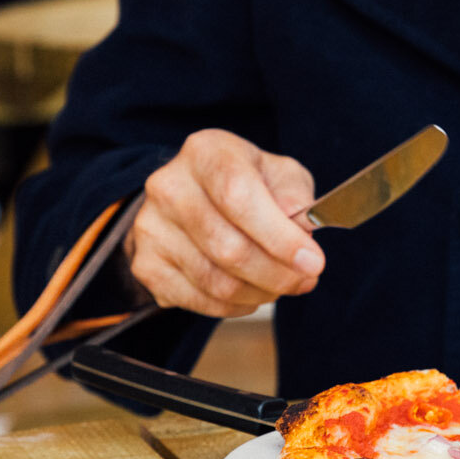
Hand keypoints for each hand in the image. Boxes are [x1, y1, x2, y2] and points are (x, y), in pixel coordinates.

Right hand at [123, 129, 323, 317]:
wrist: (191, 196)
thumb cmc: (243, 184)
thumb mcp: (278, 174)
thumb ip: (295, 197)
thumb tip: (301, 230)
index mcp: (205, 152)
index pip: (238, 196)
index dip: (278, 236)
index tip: (313, 261)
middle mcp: (169, 186)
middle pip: (227, 247)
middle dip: (277, 274)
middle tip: (306, 279)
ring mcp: (151, 227)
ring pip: (216, 282)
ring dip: (260, 292)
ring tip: (281, 284)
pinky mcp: (146, 264)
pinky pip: (200, 301)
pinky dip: (235, 306)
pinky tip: (250, 292)